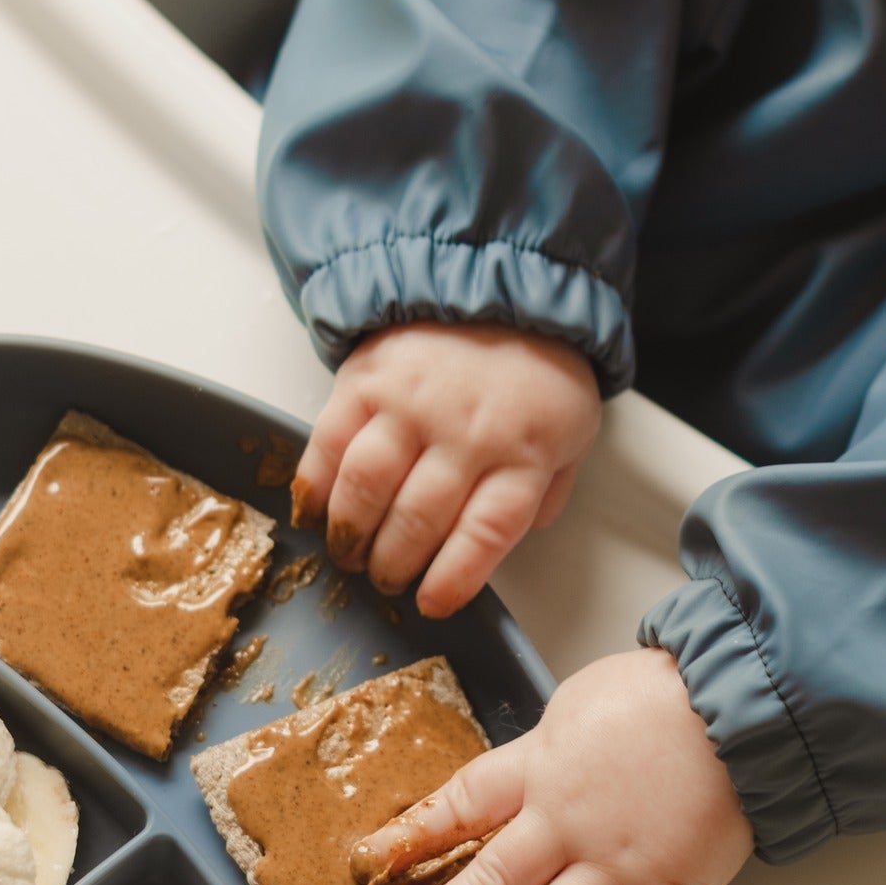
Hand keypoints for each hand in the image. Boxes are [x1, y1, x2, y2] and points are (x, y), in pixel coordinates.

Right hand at [291, 321, 601, 616]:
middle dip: (394, 564)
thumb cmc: (536, 367)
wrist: (499, 280)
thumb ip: (546, 491)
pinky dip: (315, 484)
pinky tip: (314, 511)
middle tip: (384, 580)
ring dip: (351, 534)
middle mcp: (466, 431)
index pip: (484, 534)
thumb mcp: (571, 432)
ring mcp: (411, 403)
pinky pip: (329, 443)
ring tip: (348, 554)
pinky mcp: (367, 378)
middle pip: (418, 519)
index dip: (452, 579)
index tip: (431, 604)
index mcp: (525, 451)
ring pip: (367, 487)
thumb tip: (507, 543)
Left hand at [352, 649, 754, 884]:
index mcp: (537, 772)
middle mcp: (565, 829)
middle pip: (489, 880)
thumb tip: (531, 762)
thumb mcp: (575, 703)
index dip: (411, 839)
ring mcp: (617, 871)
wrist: (732, 700)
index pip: (459, 809)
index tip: (370, 866)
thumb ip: (547, 746)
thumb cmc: (659, 691)